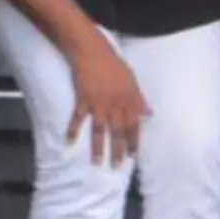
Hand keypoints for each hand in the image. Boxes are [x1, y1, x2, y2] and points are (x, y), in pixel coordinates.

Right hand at [66, 38, 149, 167]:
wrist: (93, 51)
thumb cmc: (114, 64)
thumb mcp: (132, 80)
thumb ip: (140, 99)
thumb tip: (150, 114)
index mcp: (129, 99)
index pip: (134, 125)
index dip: (134, 141)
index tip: (133, 156)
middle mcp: (116, 103)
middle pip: (118, 131)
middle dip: (118, 150)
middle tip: (117, 167)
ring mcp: (99, 103)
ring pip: (100, 130)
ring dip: (99, 147)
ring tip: (98, 163)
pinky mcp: (83, 99)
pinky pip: (78, 119)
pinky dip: (73, 131)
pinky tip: (69, 143)